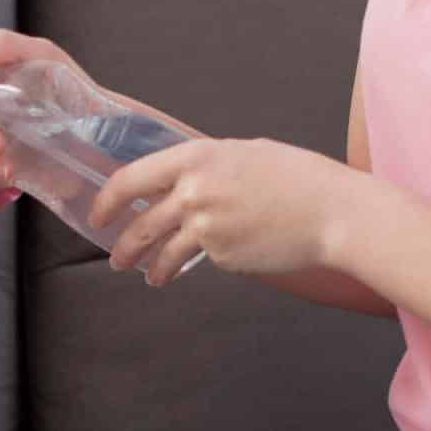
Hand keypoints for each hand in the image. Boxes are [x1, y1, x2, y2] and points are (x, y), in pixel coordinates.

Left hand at [91, 138, 369, 286]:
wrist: (331, 212)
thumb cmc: (295, 177)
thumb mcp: (244, 154)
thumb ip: (206, 166)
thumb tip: (178, 181)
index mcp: (196, 158)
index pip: (132, 179)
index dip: (108, 200)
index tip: (99, 215)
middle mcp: (194, 191)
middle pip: (141, 223)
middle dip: (123, 245)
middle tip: (116, 257)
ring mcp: (206, 227)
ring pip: (164, 251)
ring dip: (151, 266)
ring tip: (150, 276)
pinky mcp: (222, 255)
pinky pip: (203, 258)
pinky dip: (202, 261)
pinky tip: (217, 258)